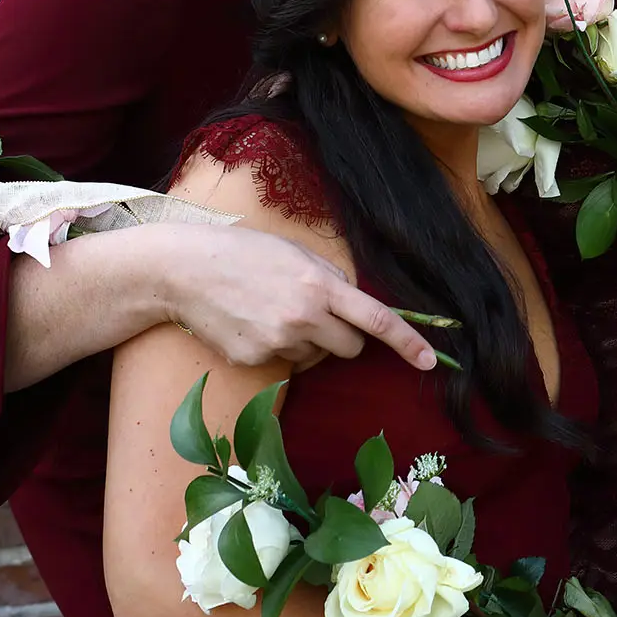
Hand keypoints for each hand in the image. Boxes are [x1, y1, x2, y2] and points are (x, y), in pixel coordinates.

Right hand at [161, 224, 435, 371]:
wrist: (185, 270)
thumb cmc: (244, 253)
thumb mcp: (296, 254)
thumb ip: (331, 279)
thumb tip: (354, 307)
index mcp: (320, 285)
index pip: (377, 319)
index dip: (408, 342)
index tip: (431, 360)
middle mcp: (304, 317)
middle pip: (351, 347)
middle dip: (345, 337)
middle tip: (319, 316)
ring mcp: (278, 342)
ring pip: (317, 356)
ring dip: (309, 340)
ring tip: (274, 311)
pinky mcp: (256, 359)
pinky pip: (286, 362)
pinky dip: (279, 348)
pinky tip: (254, 323)